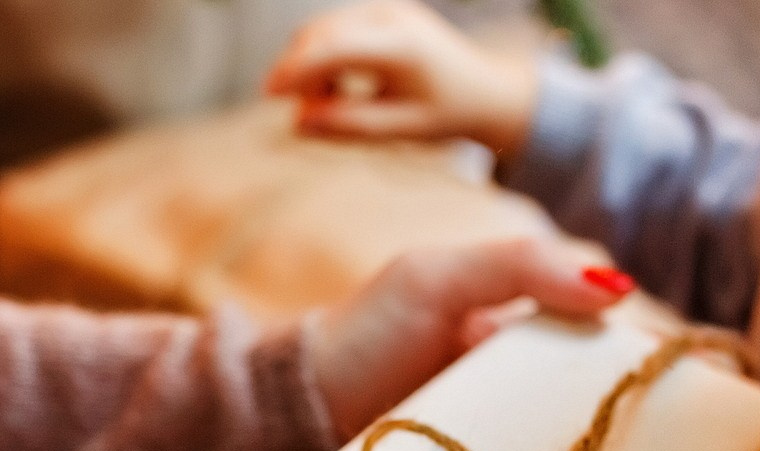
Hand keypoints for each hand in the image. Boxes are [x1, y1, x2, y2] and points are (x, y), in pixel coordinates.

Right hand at [265, 1, 540, 156]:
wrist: (488, 90)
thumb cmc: (449, 114)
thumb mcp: (404, 129)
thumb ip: (353, 126)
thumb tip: (299, 123)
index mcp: (401, 46)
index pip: (332, 49)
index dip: (296, 70)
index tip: (271, 95)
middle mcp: (391, 16)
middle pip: (320, 32)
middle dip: (298, 70)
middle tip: (298, 112)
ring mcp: (386, 8)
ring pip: (324, 28)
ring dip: (311, 66)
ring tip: (328, 105)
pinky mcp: (382, 12)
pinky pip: (338, 29)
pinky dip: (327, 57)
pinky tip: (338, 89)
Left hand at [309, 237, 633, 438]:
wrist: (294, 418)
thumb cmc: (365, 336)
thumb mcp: (436, 282)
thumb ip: (521, 268)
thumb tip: (618, 290)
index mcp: (530, 321)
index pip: (614, 334)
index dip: (655, 359)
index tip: (695, 388)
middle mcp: (531, 380)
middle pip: (610, 400)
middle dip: (647, 424)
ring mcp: (515, 436)